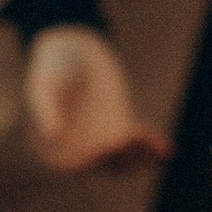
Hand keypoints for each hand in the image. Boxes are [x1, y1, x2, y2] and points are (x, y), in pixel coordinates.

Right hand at [22, 28, 169, 174]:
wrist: (73, 47)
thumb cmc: (52, 65)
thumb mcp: (44, 85)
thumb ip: (45, 110)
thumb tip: (52, 136)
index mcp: (52, 149)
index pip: (72, 164)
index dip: (89, 161)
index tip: (104, 148)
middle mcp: (78, 152)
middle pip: (103, 163)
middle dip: (121, 159)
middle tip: (131, 142)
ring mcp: (101, 144)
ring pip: (124, 159)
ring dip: (141, 158)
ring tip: (157, 151)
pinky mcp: (120, 130)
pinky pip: (137, 144)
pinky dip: (151, 147)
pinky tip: (167, 149)